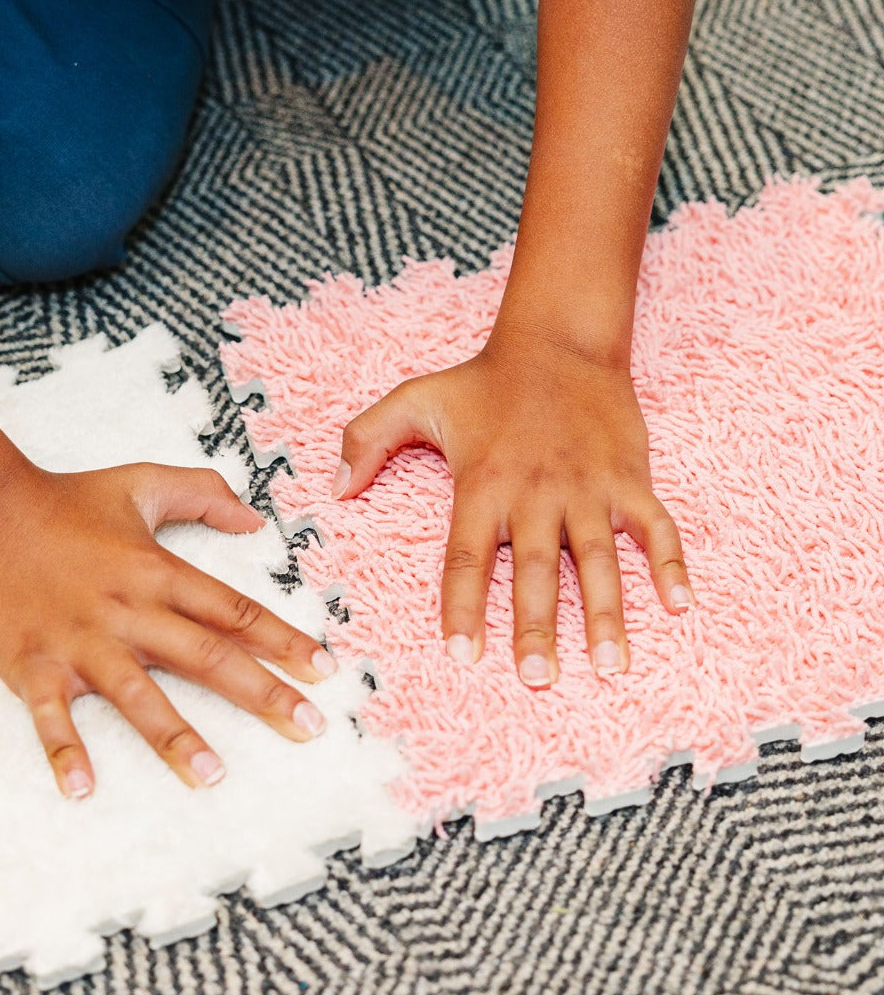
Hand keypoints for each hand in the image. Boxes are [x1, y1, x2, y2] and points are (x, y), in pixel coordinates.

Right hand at [0, 462, 336, 797]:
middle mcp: (127, 609)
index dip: (284, 639)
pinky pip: (51, 716)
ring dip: (175, 736)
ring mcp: (80, 640)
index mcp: (156, 570)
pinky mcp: (32, 663)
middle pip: (205, 656)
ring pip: (137, 694)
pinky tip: (83, 790)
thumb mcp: (140, 482)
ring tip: (213, 775)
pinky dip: (65, 751)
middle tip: (308, 728)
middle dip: (261, 693)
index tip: (325, 671)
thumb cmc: (65, 499)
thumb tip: (255, 516)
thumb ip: (202, 493)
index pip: (233, 611)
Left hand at [333, 326, 692, 685]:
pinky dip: (671, 564)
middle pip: (535, 571)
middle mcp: (536, 493)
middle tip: (537, 677)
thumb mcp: (414, 399)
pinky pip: (657, 527)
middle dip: (536, 626)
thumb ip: (365, 439)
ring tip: (610, 666)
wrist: (559, 341)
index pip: (466, 558)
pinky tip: (680, 606)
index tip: (462, 655)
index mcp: (483, 484)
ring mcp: (588, 487)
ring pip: (599, 560)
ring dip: (606, 614)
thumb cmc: (484, 379)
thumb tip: (336, 489)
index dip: (462, 607)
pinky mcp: (629, 478)